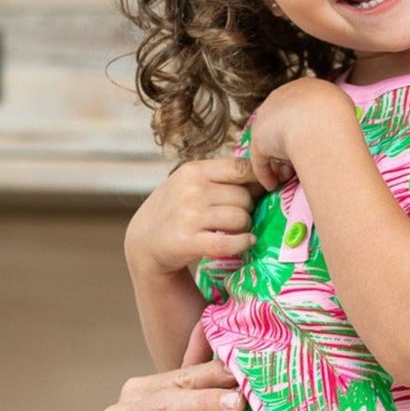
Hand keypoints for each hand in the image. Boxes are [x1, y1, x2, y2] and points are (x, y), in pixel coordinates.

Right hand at [123, 156, 258, 280]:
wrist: (145, 240)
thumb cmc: (176, 209)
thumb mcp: (191, 183)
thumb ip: (222, 178)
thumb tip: (265, 178)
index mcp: (194, 170)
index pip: (241, 167)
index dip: (258, 181)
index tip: (262, 191)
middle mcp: (191, 190)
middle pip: (244, 197)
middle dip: (248, 208)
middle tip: (240, 216)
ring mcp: (189, 215)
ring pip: (240, 219)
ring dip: (245, 227)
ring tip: (236, 230)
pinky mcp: (188, 241)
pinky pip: (230, 243)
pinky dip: (243, 243)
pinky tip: (246, 242)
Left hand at [246, 75, 354, 192]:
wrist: (320, 121)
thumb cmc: (336, 116)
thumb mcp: (343, 109)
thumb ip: (335, 117)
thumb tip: (338, 130)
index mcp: (304, 88)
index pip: (299, 111)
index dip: (306, 131)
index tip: (314, 148)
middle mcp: (282, 98)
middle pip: (283, 126)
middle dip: (291, 147)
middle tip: (300, 164)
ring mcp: (267, 118)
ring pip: (271, 142)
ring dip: (279, 161)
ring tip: (289, 176)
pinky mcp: (258, 138)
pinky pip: (260, 158)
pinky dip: (266, 173)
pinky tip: (273, 185)